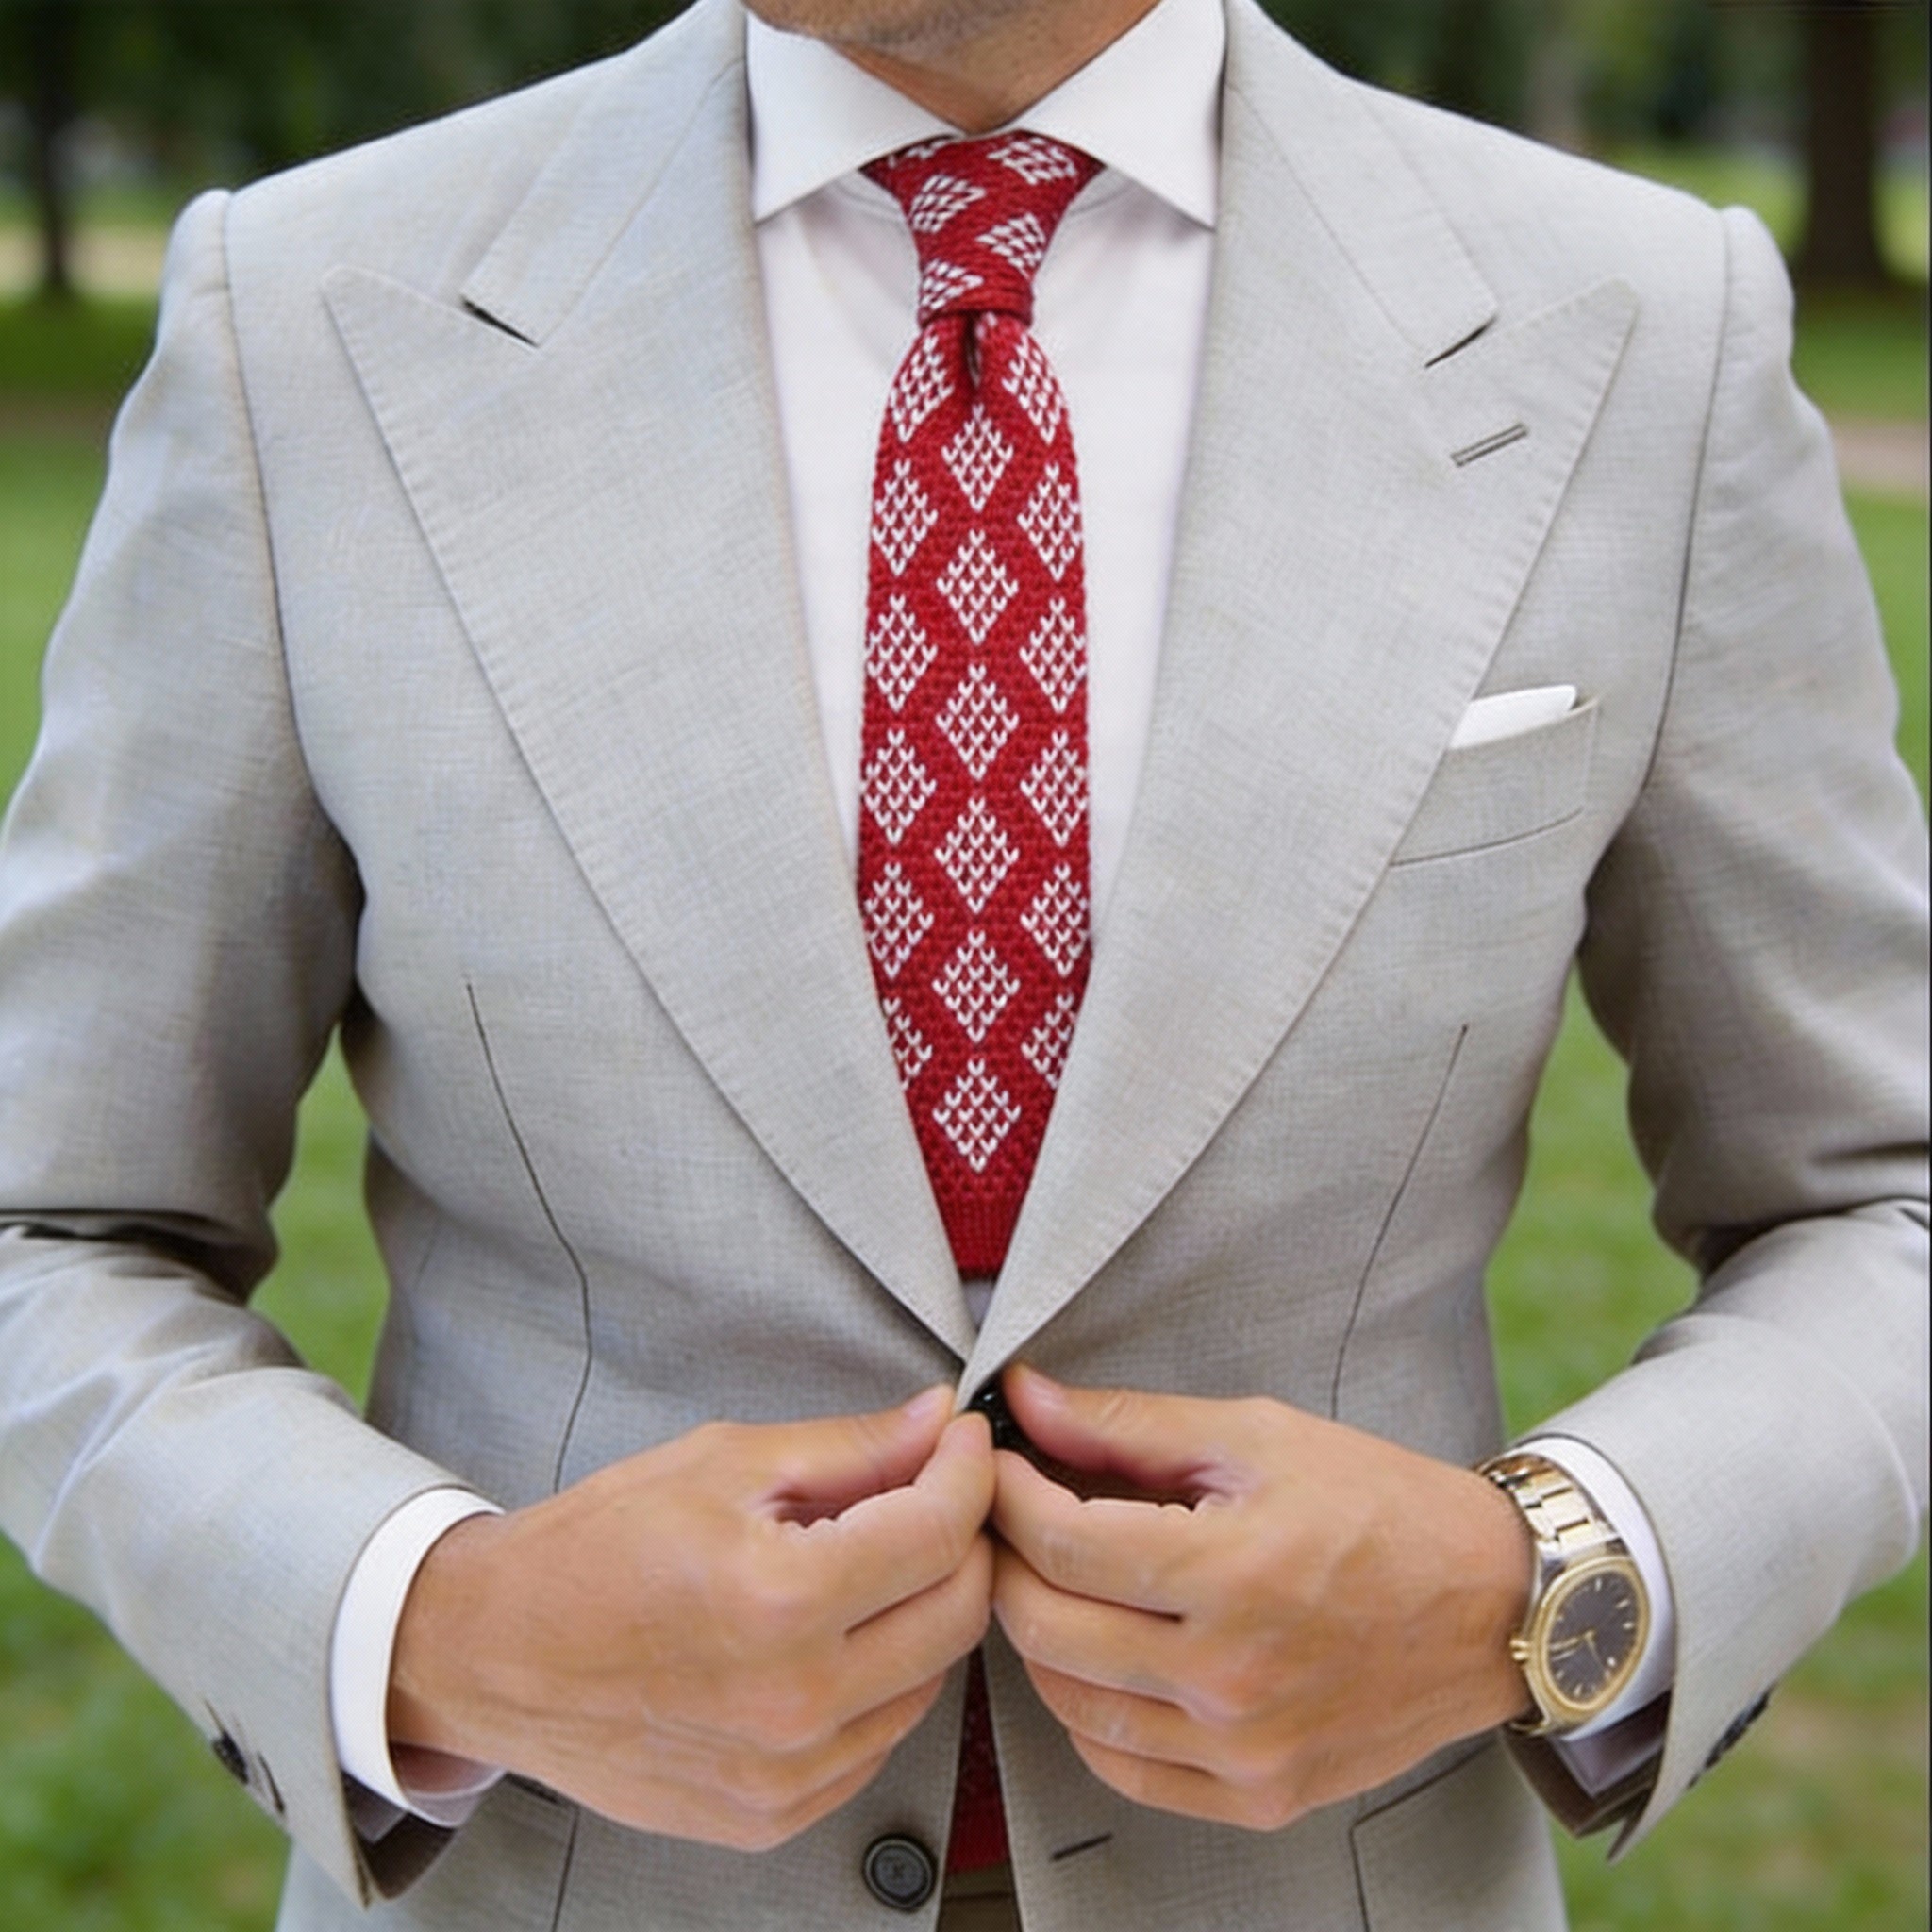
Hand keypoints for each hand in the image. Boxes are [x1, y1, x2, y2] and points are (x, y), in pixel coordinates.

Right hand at [388, 1388, 994, 1849]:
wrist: (496, 1655)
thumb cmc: (596, 1549)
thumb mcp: (722, 1462)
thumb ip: (850, 1447)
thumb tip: (937, 1422)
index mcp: (780, 1599)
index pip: (939, 1531)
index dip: (968, 1471)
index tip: (963, 1441)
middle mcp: (795, 1701)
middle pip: (958, 1613)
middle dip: (965, 1538)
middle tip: (935, 1493)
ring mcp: (786, 1774)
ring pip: (931, 1681)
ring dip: (925, 1611)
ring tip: (873, 1562)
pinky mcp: (773, 1816)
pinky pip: (878, 1740)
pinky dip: (882, 1681)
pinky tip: (836, 1634)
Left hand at [990, 1366, 1531, 1831]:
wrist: (1493, 1605)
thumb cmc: (1381, 1507)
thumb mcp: (1256, 1436)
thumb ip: (1129, 1424)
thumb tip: (1027, 1399)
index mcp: (1233, 1573)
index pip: (1061, 1542)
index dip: (1007, 1494)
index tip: (998, 1463)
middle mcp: (1233, 1677)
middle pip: (1046, 1627)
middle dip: (1007, 1559)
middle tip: (1010, 1516)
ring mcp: (1245, 1749)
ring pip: (1070, 1705)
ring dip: (1038, 1636)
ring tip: (1053, 1579)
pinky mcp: (1260, 1795)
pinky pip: (1124, 1770)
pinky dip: (1088, 1713)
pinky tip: (1100, 1657)